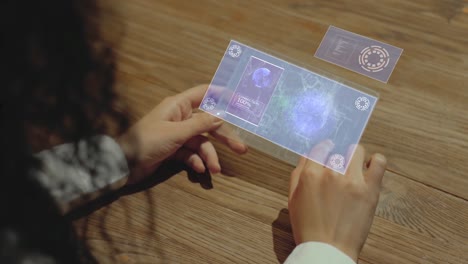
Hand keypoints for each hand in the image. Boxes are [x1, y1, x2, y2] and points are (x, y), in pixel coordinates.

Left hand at [117, 84, 246, 183]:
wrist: (123, 164)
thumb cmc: (147, 141)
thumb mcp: (176, 133)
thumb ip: (201, 124)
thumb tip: (222, 115)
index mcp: (179, 105)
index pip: (205, 93)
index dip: (223, 95)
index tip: (241, 102)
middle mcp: (180, 117)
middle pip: (208, 123)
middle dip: (224, 137)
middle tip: (241, 148)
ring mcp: (177, 134)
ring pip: (201, 142)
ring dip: (209, 155)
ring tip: (215, 169)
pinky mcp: (174, 150)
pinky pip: (191, 153)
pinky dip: (196, 161)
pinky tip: (199, 170)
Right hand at [288, 141, 386, 261]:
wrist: (328, 250)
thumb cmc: (309, 228)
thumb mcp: (293, 199)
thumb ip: (298, 173)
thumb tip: (307, 155)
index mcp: (310, 175)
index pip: (319, 147)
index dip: (324, 148)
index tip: (328, 150)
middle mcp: (330, 173)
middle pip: (338, 150)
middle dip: (338, 157)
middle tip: (340, 168)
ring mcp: (352, 180)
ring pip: (357, 151)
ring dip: (354, 157)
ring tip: (355, 168)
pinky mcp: (370, 189)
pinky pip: (379, 162)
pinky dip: (376, 161)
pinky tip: (371, 168)